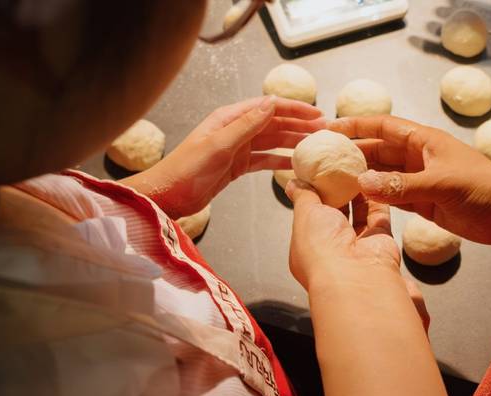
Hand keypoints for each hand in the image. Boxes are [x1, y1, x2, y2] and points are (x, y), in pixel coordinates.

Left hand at [121, 96, 324, 217]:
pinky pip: (264, 160)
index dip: (294, 109)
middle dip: (299, 125)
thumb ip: (246, 125)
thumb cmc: (186, 170)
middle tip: (324, 131)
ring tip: (315, 146)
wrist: (167, 196)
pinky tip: (295, 164)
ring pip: (272, 141)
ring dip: (293, 142)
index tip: (316, 113)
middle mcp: (235, 130)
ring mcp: (237, 148)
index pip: (269, 107)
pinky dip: (280, 161)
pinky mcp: (237, 166)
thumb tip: (271, 103)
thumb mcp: (219, 145)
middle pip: (274, 123)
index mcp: (229, 119)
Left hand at [286, 180, 400, 290]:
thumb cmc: (321, 250)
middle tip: (339, 167)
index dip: (314, 195)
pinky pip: (379, 217)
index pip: (310, 217)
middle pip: (336, 215)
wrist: (355, 276)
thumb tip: (293, 183)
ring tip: (356, 169)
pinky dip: (377, 199)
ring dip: (358, 193)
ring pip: (359, 215)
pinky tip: (373, 179)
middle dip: (338, 192)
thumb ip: (302, 197)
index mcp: (309, 247)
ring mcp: (358, 246)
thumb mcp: (304, 215)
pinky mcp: (380, 241)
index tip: (318, 173)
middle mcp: (333, 249)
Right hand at [329, 115, 490, 245]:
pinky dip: (374, 197)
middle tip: (322, 159)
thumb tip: (361, 181)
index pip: (382, 126)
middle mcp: (417, 157)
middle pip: (377, 150)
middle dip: (351, 152)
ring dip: (360, 176)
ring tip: (331, 180)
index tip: (328, 128)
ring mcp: (419, 180)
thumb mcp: (440, 184)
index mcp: (423, 140)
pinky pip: (391, 196)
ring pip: (382, 174)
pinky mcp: (422, 202)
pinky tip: (355, 199)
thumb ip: (400, 185)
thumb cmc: (482, 189)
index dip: (355, 125)